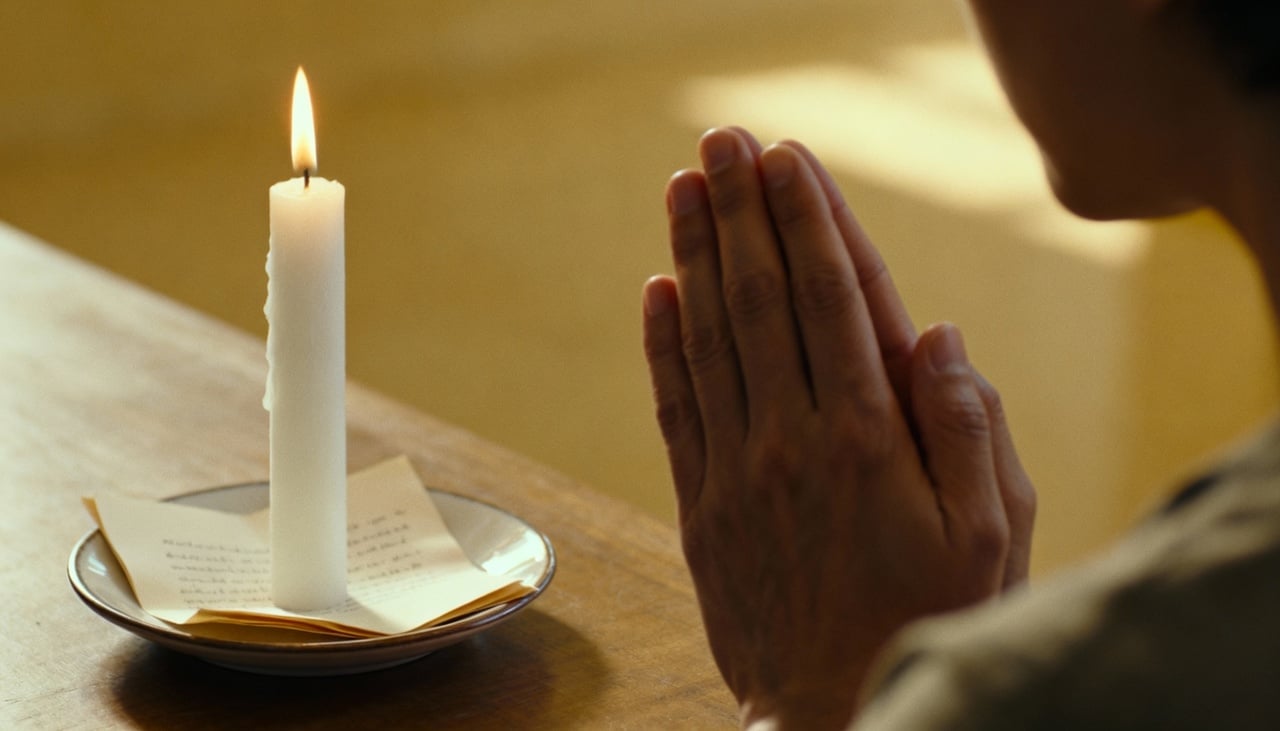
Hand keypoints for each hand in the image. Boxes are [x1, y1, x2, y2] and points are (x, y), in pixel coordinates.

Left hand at [642, 128, 1034, 728]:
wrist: (830, 712)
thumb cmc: (926, 619)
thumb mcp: (991, 533)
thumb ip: (970, 427)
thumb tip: (937, 335)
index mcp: (870, 436)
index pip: (835, 300)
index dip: (809, 221)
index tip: (790, 160)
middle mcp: (795, 438)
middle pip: (763, 299)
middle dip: (743, 211)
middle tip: (726, 142)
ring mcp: (738, 469)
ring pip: (711, 338)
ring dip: (695, 255)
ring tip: (683, 186)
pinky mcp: (701, 503)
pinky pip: (676, 407)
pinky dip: (665, 344)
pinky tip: (658, 289)